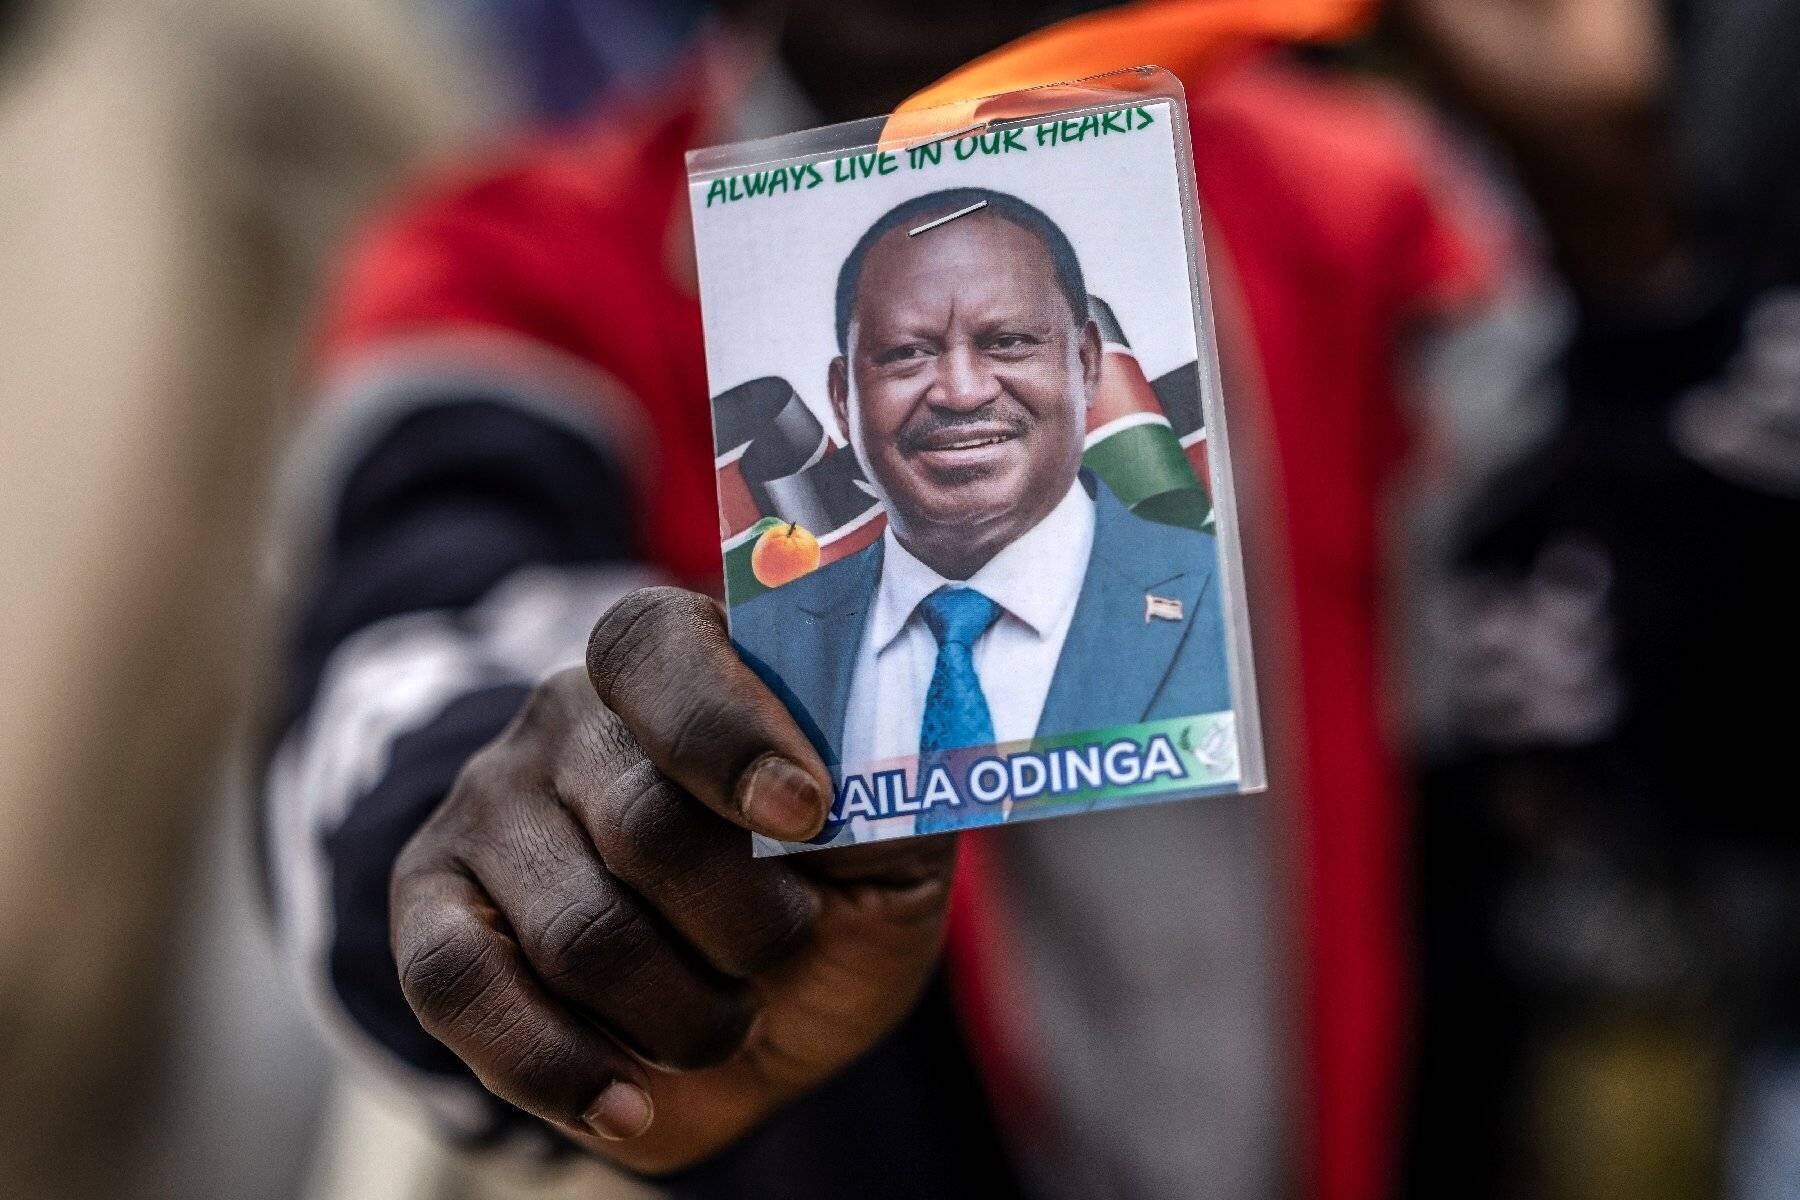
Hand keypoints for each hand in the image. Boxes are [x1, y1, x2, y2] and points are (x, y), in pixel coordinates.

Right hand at [389, 587, 955, 1173]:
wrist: (762, 1011)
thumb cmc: (833, 897)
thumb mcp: (893, 838)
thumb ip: (885, 786)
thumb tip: (853, 769)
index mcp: (683, 660)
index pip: (661, 652)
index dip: (729, 734)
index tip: (806, 812)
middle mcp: (569, 717)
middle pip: (644, 824)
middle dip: (747, 925)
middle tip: (784, 946)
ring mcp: (489, 808)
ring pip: (579, 932)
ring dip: (685, 1015)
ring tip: (727, 1015)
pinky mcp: (430, 908)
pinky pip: (459, 988)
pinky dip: (557, 1066)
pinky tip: (628, 1101)